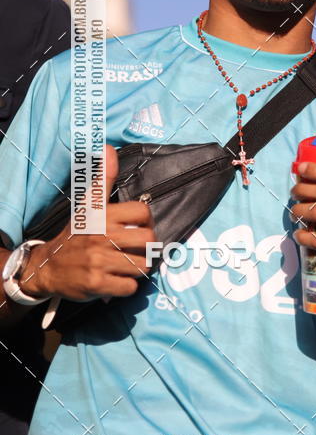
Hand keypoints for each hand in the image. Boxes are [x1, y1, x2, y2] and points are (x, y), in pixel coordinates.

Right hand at [19, 144, 155, 301]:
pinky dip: (126, 286)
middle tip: (136, 249)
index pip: (144, 212)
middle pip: (149, 240)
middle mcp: (101, 236)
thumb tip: (109, 147)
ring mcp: (98, 261)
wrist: (48, 266)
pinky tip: (115, 279)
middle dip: (146, 247)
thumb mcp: (88, 205)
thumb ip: (103, 178)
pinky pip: (130, 287)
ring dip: (137, 268)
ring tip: (125, 264)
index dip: (146, 220)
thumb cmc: (76, 234)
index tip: (137, 226)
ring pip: (143, 265)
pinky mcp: (96, 284)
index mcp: (102, 215)